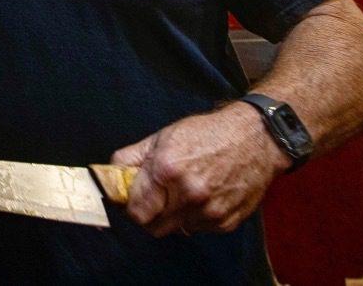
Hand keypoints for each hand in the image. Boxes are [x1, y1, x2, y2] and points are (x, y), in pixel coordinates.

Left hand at [110, 103, 290, 235]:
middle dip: (149, 215)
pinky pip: (199, 229)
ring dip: (174, 216)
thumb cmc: (207, 133)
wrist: (255, 139)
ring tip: (182, 191)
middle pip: (153, 227)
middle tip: (153, 198)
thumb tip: (107, 174)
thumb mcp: (162, 137)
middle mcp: (188, 195)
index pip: (135, 212)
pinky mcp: (226, 222)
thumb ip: (131, 158)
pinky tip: (203, 194)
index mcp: (167, 170)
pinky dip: (195, 217)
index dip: (130, 207)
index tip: (131, 200)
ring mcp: (210, 211)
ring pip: (176, 229)